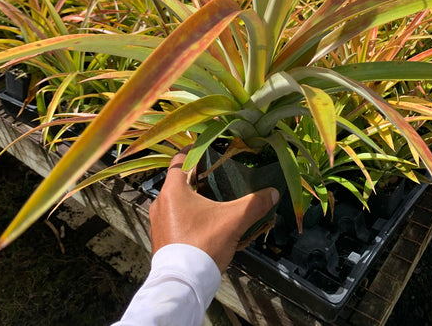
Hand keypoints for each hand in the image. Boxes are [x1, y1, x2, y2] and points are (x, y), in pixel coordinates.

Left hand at [149, 151, 279, 272]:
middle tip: (218, 174)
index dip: (195, 150)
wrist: (183, 285)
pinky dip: (187, 214)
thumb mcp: (233, 221)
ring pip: (176, 199)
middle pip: (179, 179)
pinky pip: (174, 217)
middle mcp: (160, 202)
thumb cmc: (203, 246)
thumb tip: (273, 193)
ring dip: (193, 196)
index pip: (180, 158)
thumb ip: (254, 204)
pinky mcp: (160, 238)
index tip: (210, 148)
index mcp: (172, 190)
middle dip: (199, 176)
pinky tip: (204, 222)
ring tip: (214, 198)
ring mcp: (158, 221)